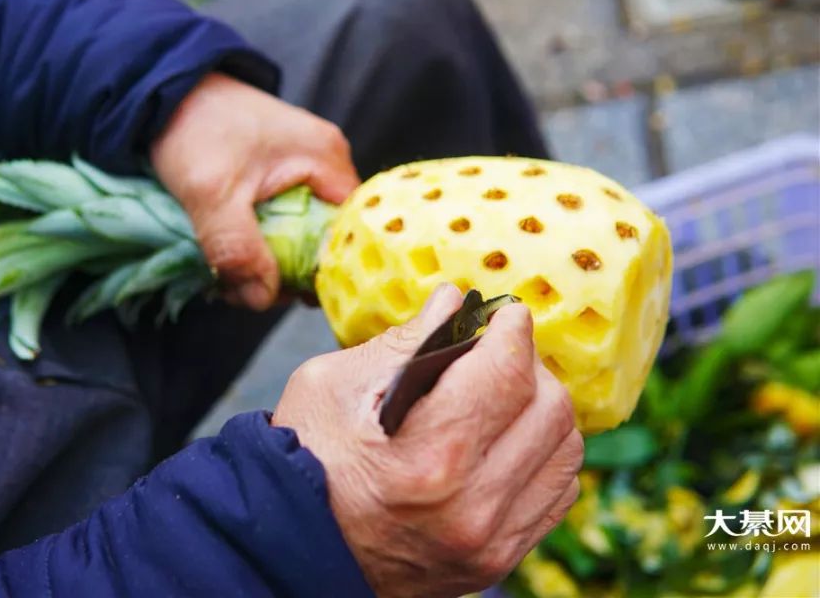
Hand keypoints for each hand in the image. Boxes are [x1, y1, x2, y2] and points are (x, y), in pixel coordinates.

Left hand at [150, 73, 358, 309]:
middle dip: (289, 270)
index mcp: (326, 158)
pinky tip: (232, 255)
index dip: (323, 270)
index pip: (349, 231)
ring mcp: (301, 163)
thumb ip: (239, 249)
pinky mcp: (276, 170)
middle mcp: (323, 159)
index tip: (286, 296)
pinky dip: (259, 239)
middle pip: (324, 235)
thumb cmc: (192, 129)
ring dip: (269, 258)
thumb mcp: (212, 194)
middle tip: (248, 291)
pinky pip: (281, 217)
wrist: (161, 88)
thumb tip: (262, 300)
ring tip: (233, 277)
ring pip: (299, 230)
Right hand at [273, 284, 582, 597]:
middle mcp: (473, 507)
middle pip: (549, 408)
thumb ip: (404, 342)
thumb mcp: (333, 386)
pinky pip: (558, 492)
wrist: (294, 548)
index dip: (513, 330)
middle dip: (527, 365)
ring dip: (541, 408)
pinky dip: (542, 453)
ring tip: (502, 395)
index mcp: (430, 457)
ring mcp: (492, 542)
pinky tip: (505, 438)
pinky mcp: (500, 560)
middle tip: (496, 352)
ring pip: (565, 449)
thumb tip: (455, 301)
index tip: (505, 314)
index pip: (507, 373)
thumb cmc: (305, 460)